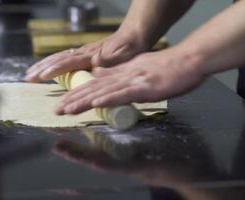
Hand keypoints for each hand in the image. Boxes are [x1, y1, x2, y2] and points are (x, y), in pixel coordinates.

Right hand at [25, 30, 145, 81]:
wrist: (134, 37)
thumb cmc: (130, 49)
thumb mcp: (121, 58)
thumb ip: (107, 63)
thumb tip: (94, 68)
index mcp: (91, 55)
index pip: (68, 62)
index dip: (55, 69)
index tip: (42, 76)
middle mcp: (84, 53)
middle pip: (58, 59)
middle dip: (42, 68)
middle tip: (28, 77)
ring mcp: (83, 53)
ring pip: (59, 58)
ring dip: (43, 65)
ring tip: (30, 73)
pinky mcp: (85, 54)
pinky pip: (64, 58)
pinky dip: (53, 63)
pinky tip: (47, 68)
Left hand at [54, 47, 205, 114]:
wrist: (188, 59)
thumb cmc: (167, 67)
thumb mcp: (137, 68)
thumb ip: (118, 72)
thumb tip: (99, 73)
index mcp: (121, 74)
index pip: (94, 85)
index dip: (76, 94)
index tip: (63, 103)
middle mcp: (123, 76)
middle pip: (93, 89)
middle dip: (73, 100)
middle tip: (56, 110)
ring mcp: (133, 80)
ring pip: (103, 92)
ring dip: (83, 101)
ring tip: (67, 109)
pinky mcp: (145, 86)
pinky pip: (124, 94)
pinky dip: (109, 99)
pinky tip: (95, 104)